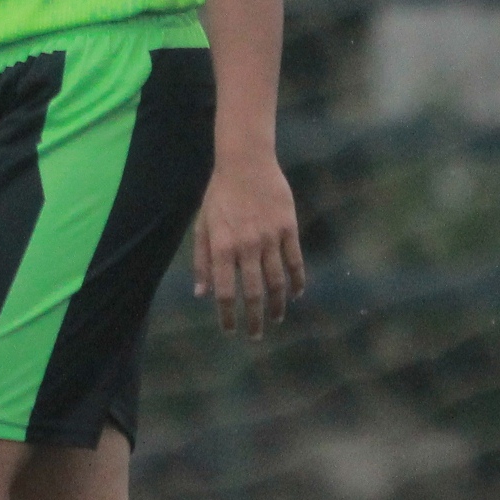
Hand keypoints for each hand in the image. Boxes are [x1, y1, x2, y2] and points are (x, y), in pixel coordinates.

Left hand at [194, 152, 304, 336]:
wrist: (246, 164)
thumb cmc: (219, 196)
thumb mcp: (202, 226)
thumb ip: (202, 261)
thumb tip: (201, 294)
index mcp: (222, 247)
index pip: (226, 291)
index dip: (228, 315)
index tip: (230, 330)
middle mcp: (247, 246)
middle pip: (254, 293)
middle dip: (254, 318)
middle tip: (255, 335)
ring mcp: (270, 238)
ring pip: (277, 281)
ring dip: (277, 304)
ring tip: (275, 318)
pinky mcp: (288, 229)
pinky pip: (295, 261)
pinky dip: (297, 280)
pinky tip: (296, 294)